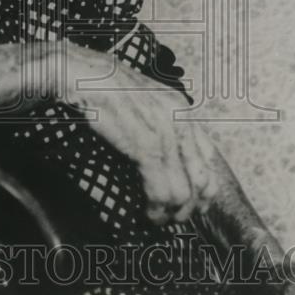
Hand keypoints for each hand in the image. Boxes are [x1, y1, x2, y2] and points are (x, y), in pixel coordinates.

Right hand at [55, 42, 219, 224]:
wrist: (83, 74)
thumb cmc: (107, 88)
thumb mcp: (145, 101)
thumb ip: (162, 122)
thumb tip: (167, 155)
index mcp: (183, 110)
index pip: (210, 159)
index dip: (204, 189)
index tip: (192, 204)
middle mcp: (180, 121)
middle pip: (202, 179)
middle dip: (191, 207)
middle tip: (176, 219)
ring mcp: (165, 134)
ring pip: (183, 191)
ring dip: (172, 213)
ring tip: (159, 219)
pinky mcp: (145, 145)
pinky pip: (160, 189)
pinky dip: (156, 208)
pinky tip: (148, 213)